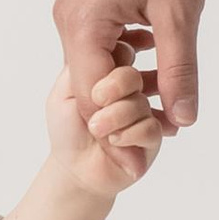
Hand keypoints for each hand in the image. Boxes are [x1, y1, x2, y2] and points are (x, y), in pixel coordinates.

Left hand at [43, 59, 163, 196]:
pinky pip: (151, 128)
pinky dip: (129, 134)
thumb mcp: (65, 91)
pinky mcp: (153, 135)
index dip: (112, 61)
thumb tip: (110, 51)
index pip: (121, 53)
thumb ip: (83, 67)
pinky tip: (116, 140)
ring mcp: (143, 110)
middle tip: (98, 100)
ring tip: (98, 129)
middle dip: (115, 87)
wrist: (76, 168)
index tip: (101, 74)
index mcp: (110, 73)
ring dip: (117, 116)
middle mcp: (130, 90)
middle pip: (132, 75)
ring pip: (140, 101)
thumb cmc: (67, 130)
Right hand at [53, 0, 206, 132]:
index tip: (145, 155)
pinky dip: (116, 49)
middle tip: (161, 124)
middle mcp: (66, 13)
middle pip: (89, 79)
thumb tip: (183, 120)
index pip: (93, 96)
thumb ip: (178, 72)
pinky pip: (92, 33)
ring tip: (160, 89)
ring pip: (91, 56)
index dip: (118, 129)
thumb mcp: (179, 17)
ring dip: (121, 76)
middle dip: (122, 106)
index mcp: (83, 23)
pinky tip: (147, 49)